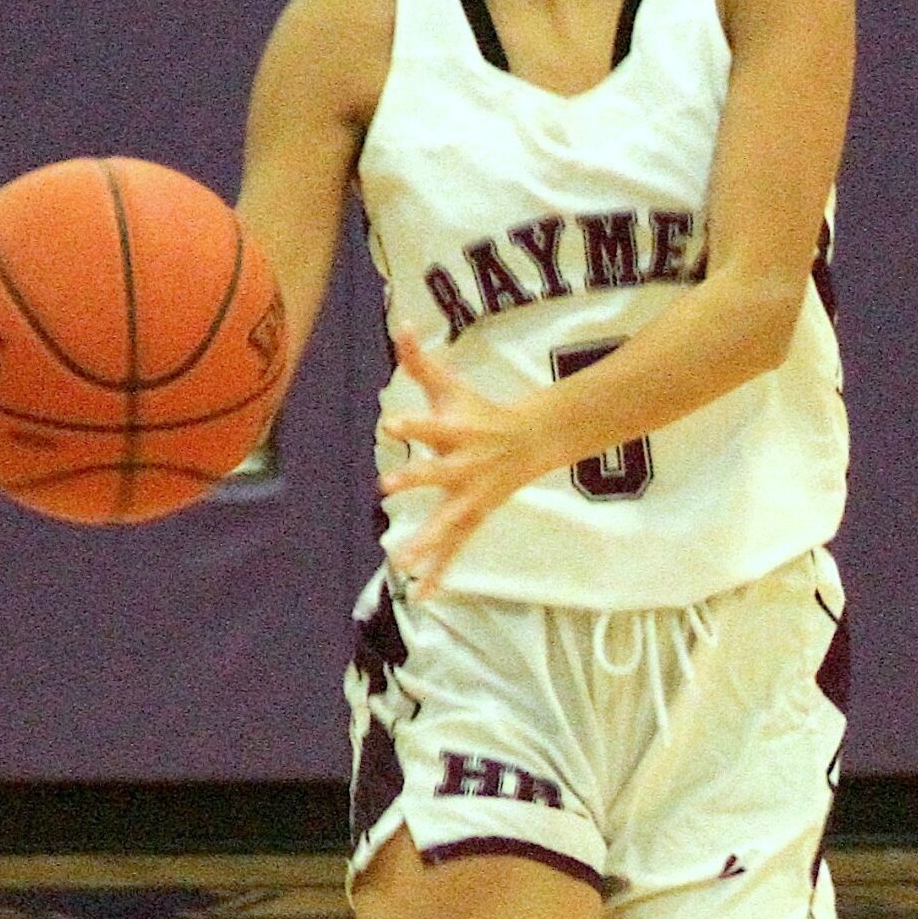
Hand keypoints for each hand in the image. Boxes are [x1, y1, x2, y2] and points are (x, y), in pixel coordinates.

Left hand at [378, 326, 548, 596]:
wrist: (533, 442)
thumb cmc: (481, 412)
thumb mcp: (453, 386)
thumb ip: (420, 361)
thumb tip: (398, 321)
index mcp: (458, 433)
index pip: (431, 426)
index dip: (412, 426)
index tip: (388, 424)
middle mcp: (464, 467)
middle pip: (437, 475)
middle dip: (414, 480)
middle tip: (384, 487)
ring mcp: (470, 498)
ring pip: (447, 523)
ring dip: (426, 541)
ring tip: (402, 561)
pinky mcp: (472, 519)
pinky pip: (453, 551)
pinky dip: (438, 574)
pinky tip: (420, 597)